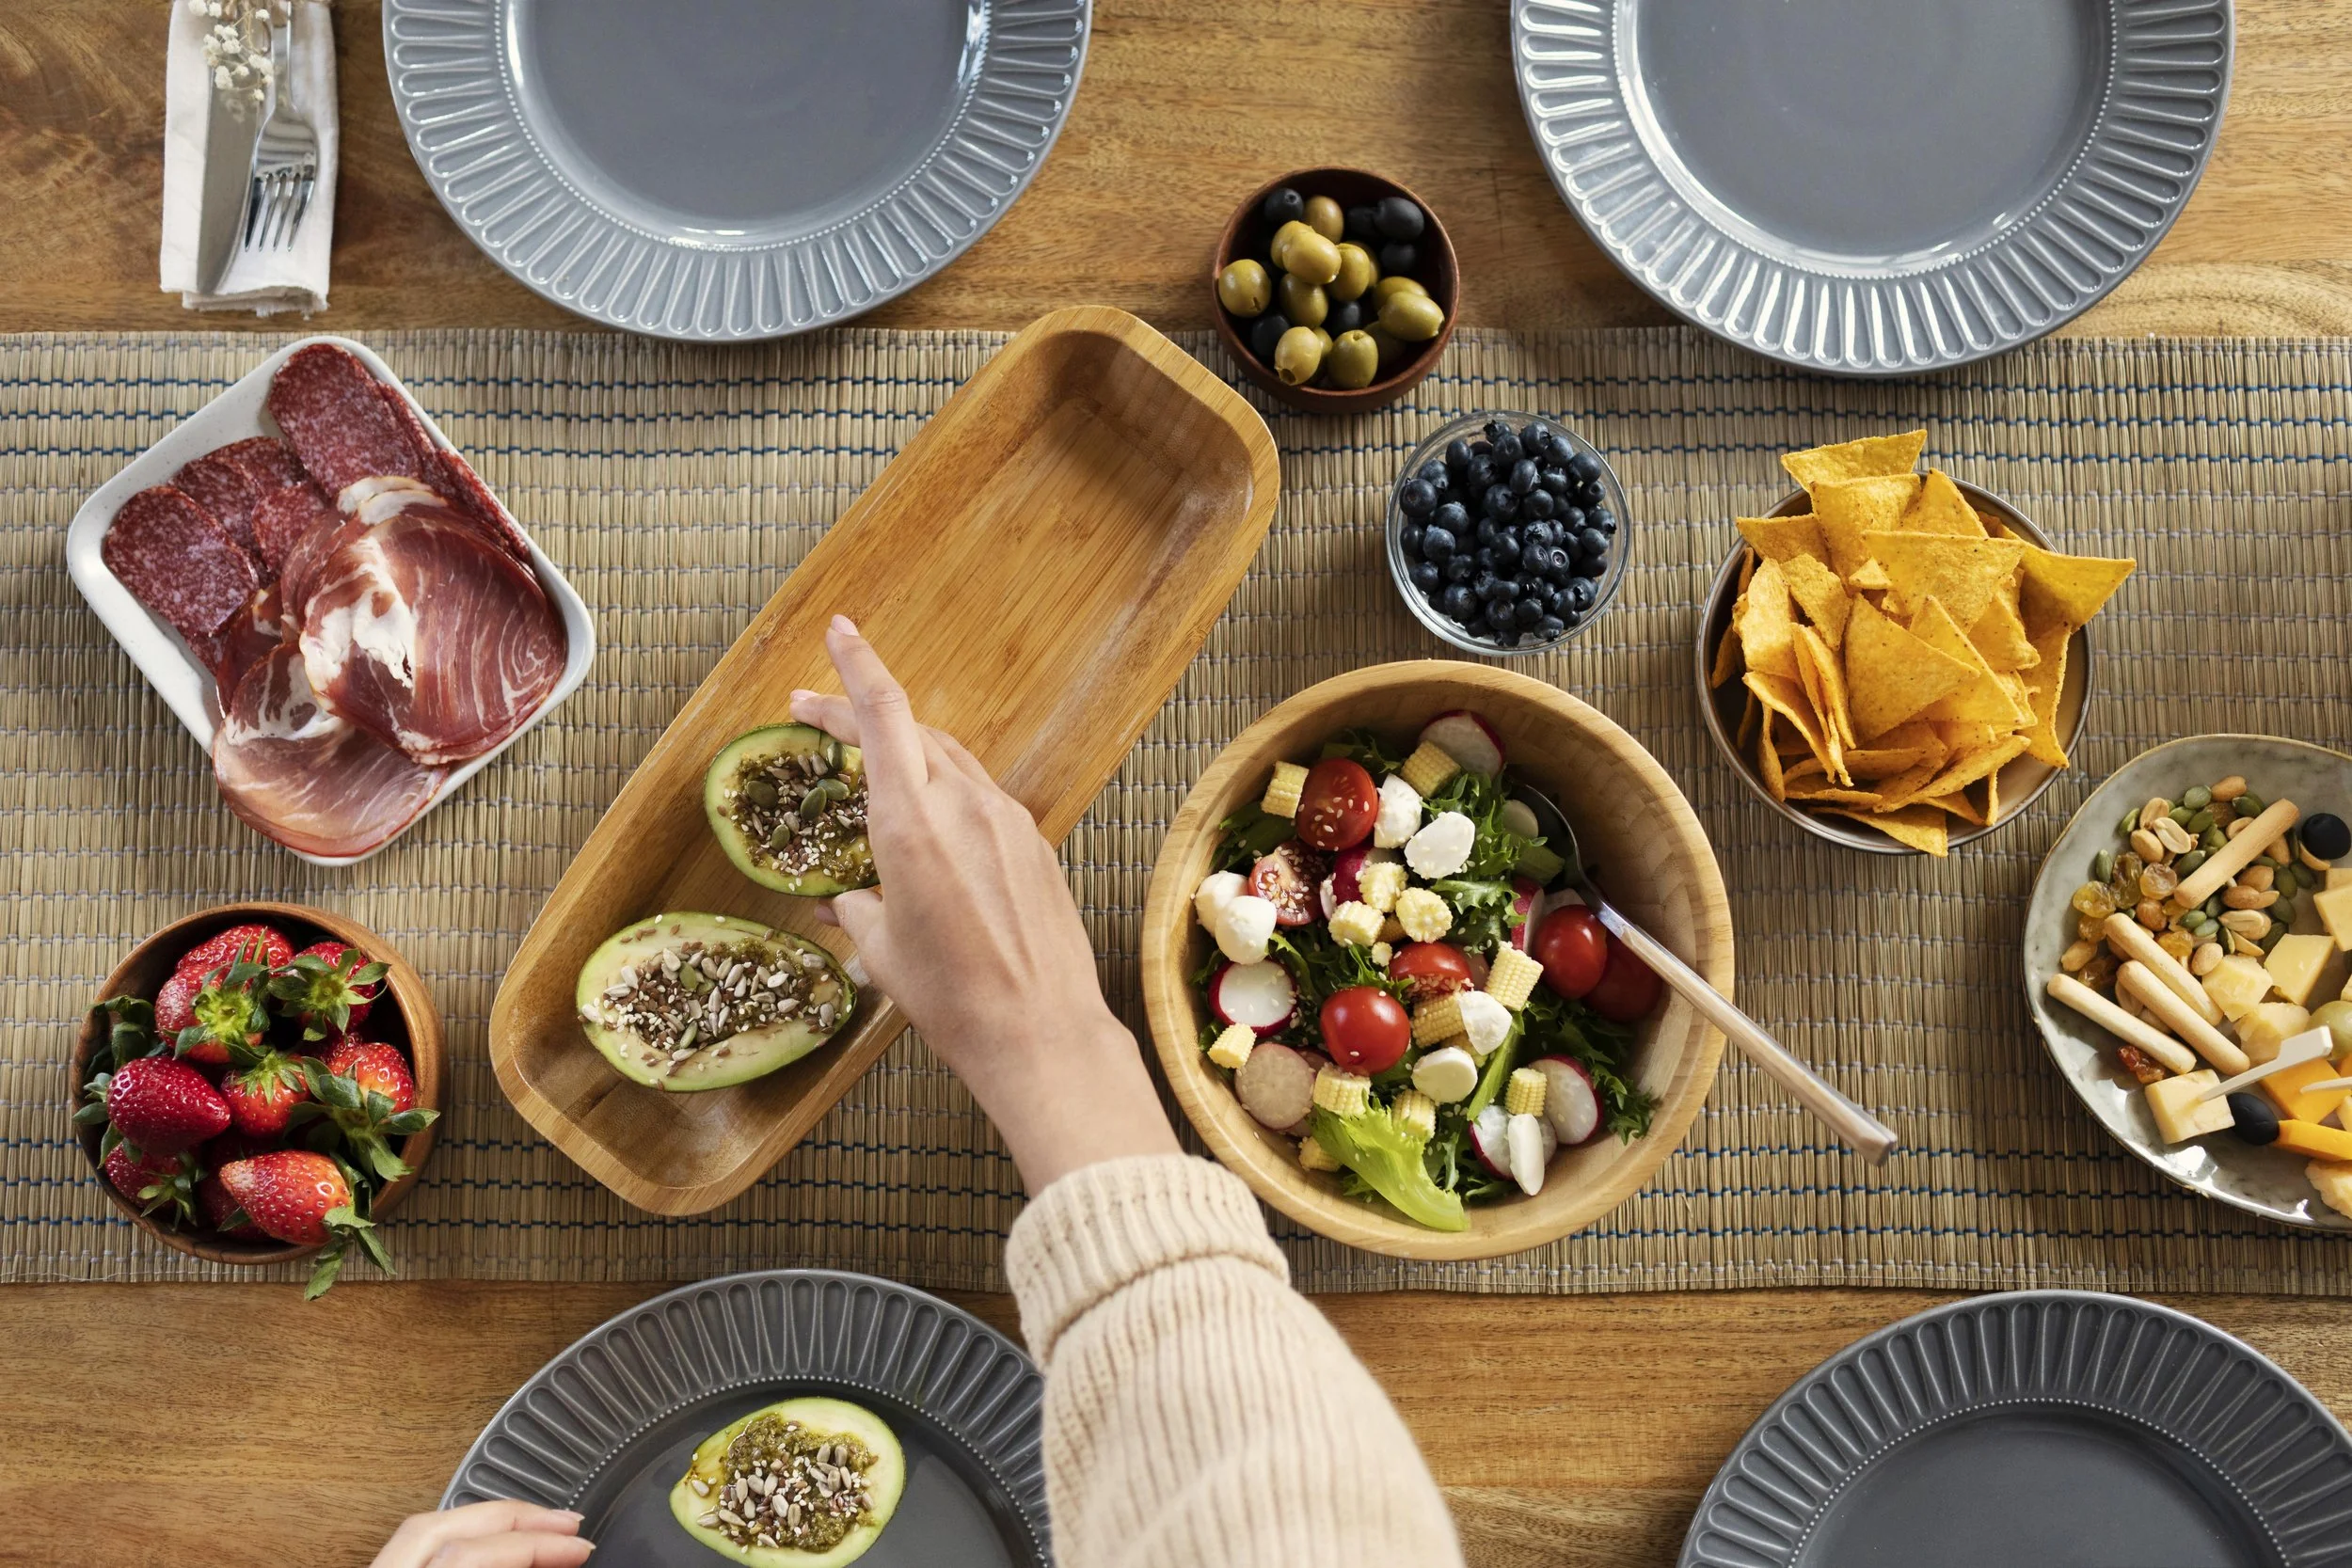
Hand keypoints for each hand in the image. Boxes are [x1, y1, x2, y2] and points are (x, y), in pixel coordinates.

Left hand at [368, 1502, 591, 1567]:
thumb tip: (556, 1563)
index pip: (475, 1556)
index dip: (538, 1545)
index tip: (581, 1547)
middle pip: (447, 1523)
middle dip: (517, 1515)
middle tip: (569, 1523)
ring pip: (427, 1525)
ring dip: (490, 1517)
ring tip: (538, 1525)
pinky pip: (420, 1543)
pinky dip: (463, 1533)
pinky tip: (493, 1540)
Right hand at [791, 616, 1179, 1191]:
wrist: (1042, 1033)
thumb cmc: (953, 1000)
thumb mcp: (884, 954)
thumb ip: (857, 912)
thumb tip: (841, 902)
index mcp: (912, 823)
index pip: (884, 715)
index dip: (857, 666)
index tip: (838, 630)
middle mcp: (964, 806)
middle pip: (912, 730)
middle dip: (861, 714)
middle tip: (816, 713)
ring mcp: (1008, 821)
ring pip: (950, 762)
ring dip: (908, 756)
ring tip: (871, 772)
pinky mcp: (1037, 845)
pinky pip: (983, 801)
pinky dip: (948, 796)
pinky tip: (933, 832)